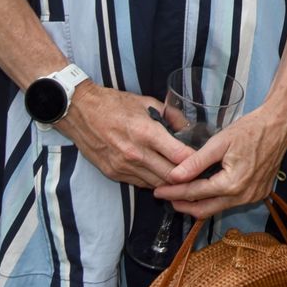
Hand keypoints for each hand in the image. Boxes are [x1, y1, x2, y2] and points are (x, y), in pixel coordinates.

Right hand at [57, 83, 192, 188]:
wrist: (80, 112)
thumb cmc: (115, 104)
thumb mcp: (147, 102)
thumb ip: (171, 116)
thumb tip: (188, 128)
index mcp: (147, 133)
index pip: (180, 156)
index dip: (196, 161)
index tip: (205, 160)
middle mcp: (136, 153)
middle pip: (170, 176)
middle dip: (187, 177)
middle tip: (199, 174)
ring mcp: (123, 166)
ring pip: (156, 184)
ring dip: (170, 182)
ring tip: (183, 178)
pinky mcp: (113, 173)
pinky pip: (140, 183)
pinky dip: (153, 181)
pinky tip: (160, 174)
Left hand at [154, 98, 286, 219]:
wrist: (279, 126)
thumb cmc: (250, 130)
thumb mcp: (219, 142)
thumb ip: (196, 162)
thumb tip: (174, 176)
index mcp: (232, 184)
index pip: (195, 192)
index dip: (174, 192)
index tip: (158, 191)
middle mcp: (243, 196)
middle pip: (204, 209)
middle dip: (182, 204)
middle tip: (166, 196)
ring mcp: (252, 197)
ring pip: (217, 208)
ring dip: (198, 203)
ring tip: (181, 194)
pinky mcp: (258, 194)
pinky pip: (230, 203)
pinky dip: (215, 199)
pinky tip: (205, 190)